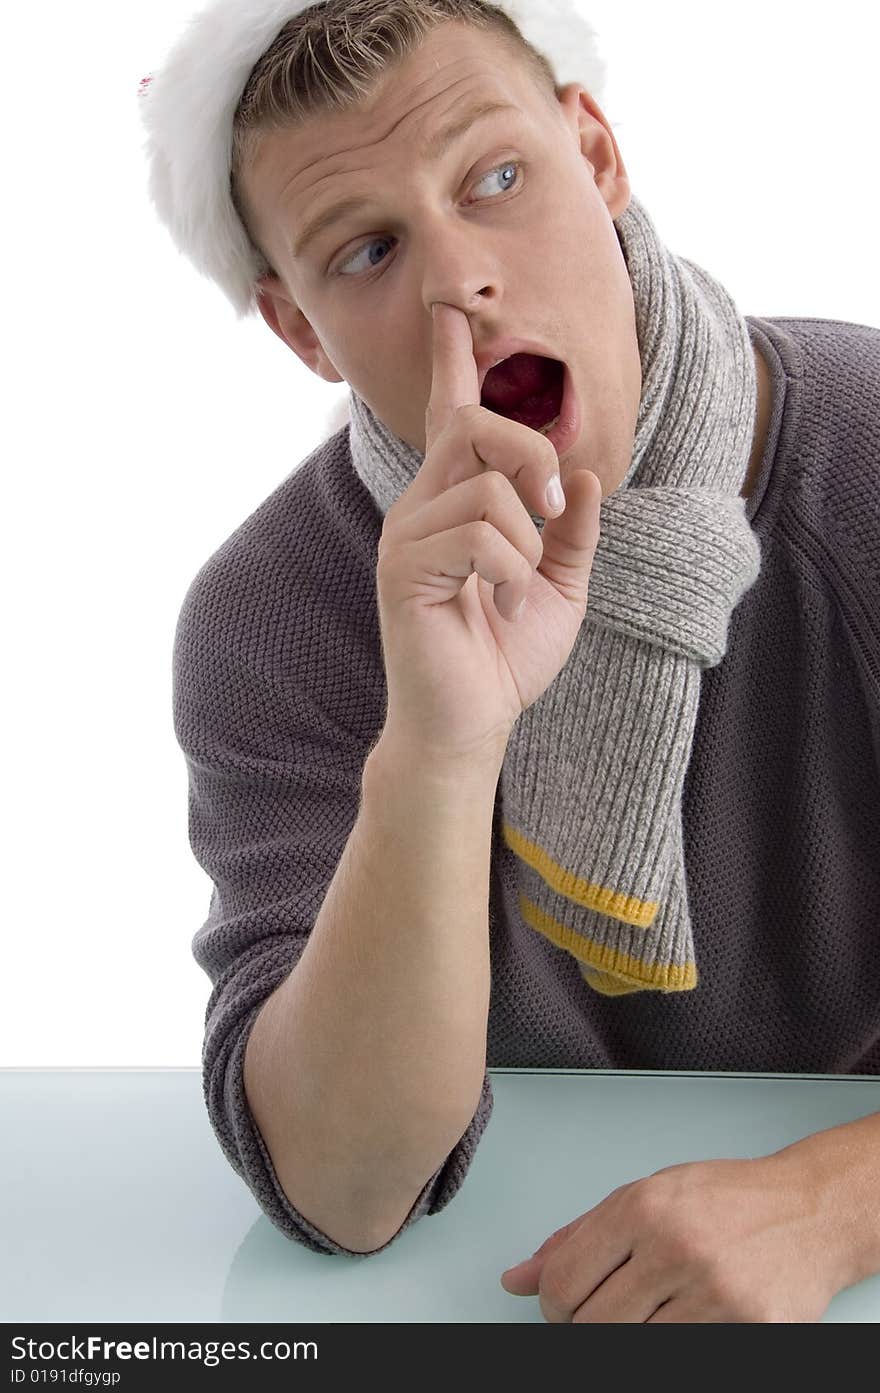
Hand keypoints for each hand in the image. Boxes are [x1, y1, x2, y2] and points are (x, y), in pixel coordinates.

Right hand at [375, 302, 601, 762]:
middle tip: (556, 510)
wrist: (472, 723)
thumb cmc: (506, 657)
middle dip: (532, 453)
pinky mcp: (403, 568)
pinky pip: (478, 535)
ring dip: (527, 541)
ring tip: (519, 587)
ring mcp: (407, 535)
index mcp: (455, 502)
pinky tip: (501, 605)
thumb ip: (573, 531)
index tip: (452, 310)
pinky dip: (511, 571)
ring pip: (487, 487)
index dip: (453, 362)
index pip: (451, 416)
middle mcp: (422, 506)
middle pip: (476, 425)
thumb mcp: (561, 586)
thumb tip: (586, 475)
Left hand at [499, 1153, 845, 1321]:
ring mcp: (714, 1291)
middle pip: (593, 1325)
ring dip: (633, 1334)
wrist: (809, 1211)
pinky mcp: (749, 1326)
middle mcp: (675, 1246)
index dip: (553, 1305)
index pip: (565, 1282)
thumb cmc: (725, 1199)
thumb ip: (577, 1238)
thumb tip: (516, 1280)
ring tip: (653, 1307)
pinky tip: (687, 1316)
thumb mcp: (646, 1197)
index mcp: (642, 1208)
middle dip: (586, 1326)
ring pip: (634, 1346)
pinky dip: (675, 1341)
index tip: (563, 1307)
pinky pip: (683, 1354)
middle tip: (606, 1311)